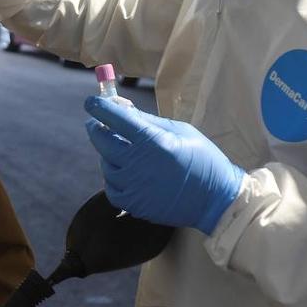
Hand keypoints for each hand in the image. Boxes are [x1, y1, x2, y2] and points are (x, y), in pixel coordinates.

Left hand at [83, 96, 243, 233]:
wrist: (215, 199)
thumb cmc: (203, 160)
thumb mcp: (181, 131)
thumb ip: (150, 121)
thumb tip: (125, 110)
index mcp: (151, 141)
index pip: (115, 118)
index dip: (99, 107)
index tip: (91, 102)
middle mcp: (137, 163)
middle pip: (102, 140)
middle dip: (97, 127)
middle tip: (98, 123)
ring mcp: (133, 185)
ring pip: (105, 164)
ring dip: (107, 154)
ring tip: (120, 151)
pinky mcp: (133, 204)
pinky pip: (110, 188)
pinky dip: (112, 178)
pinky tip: (123, 173)